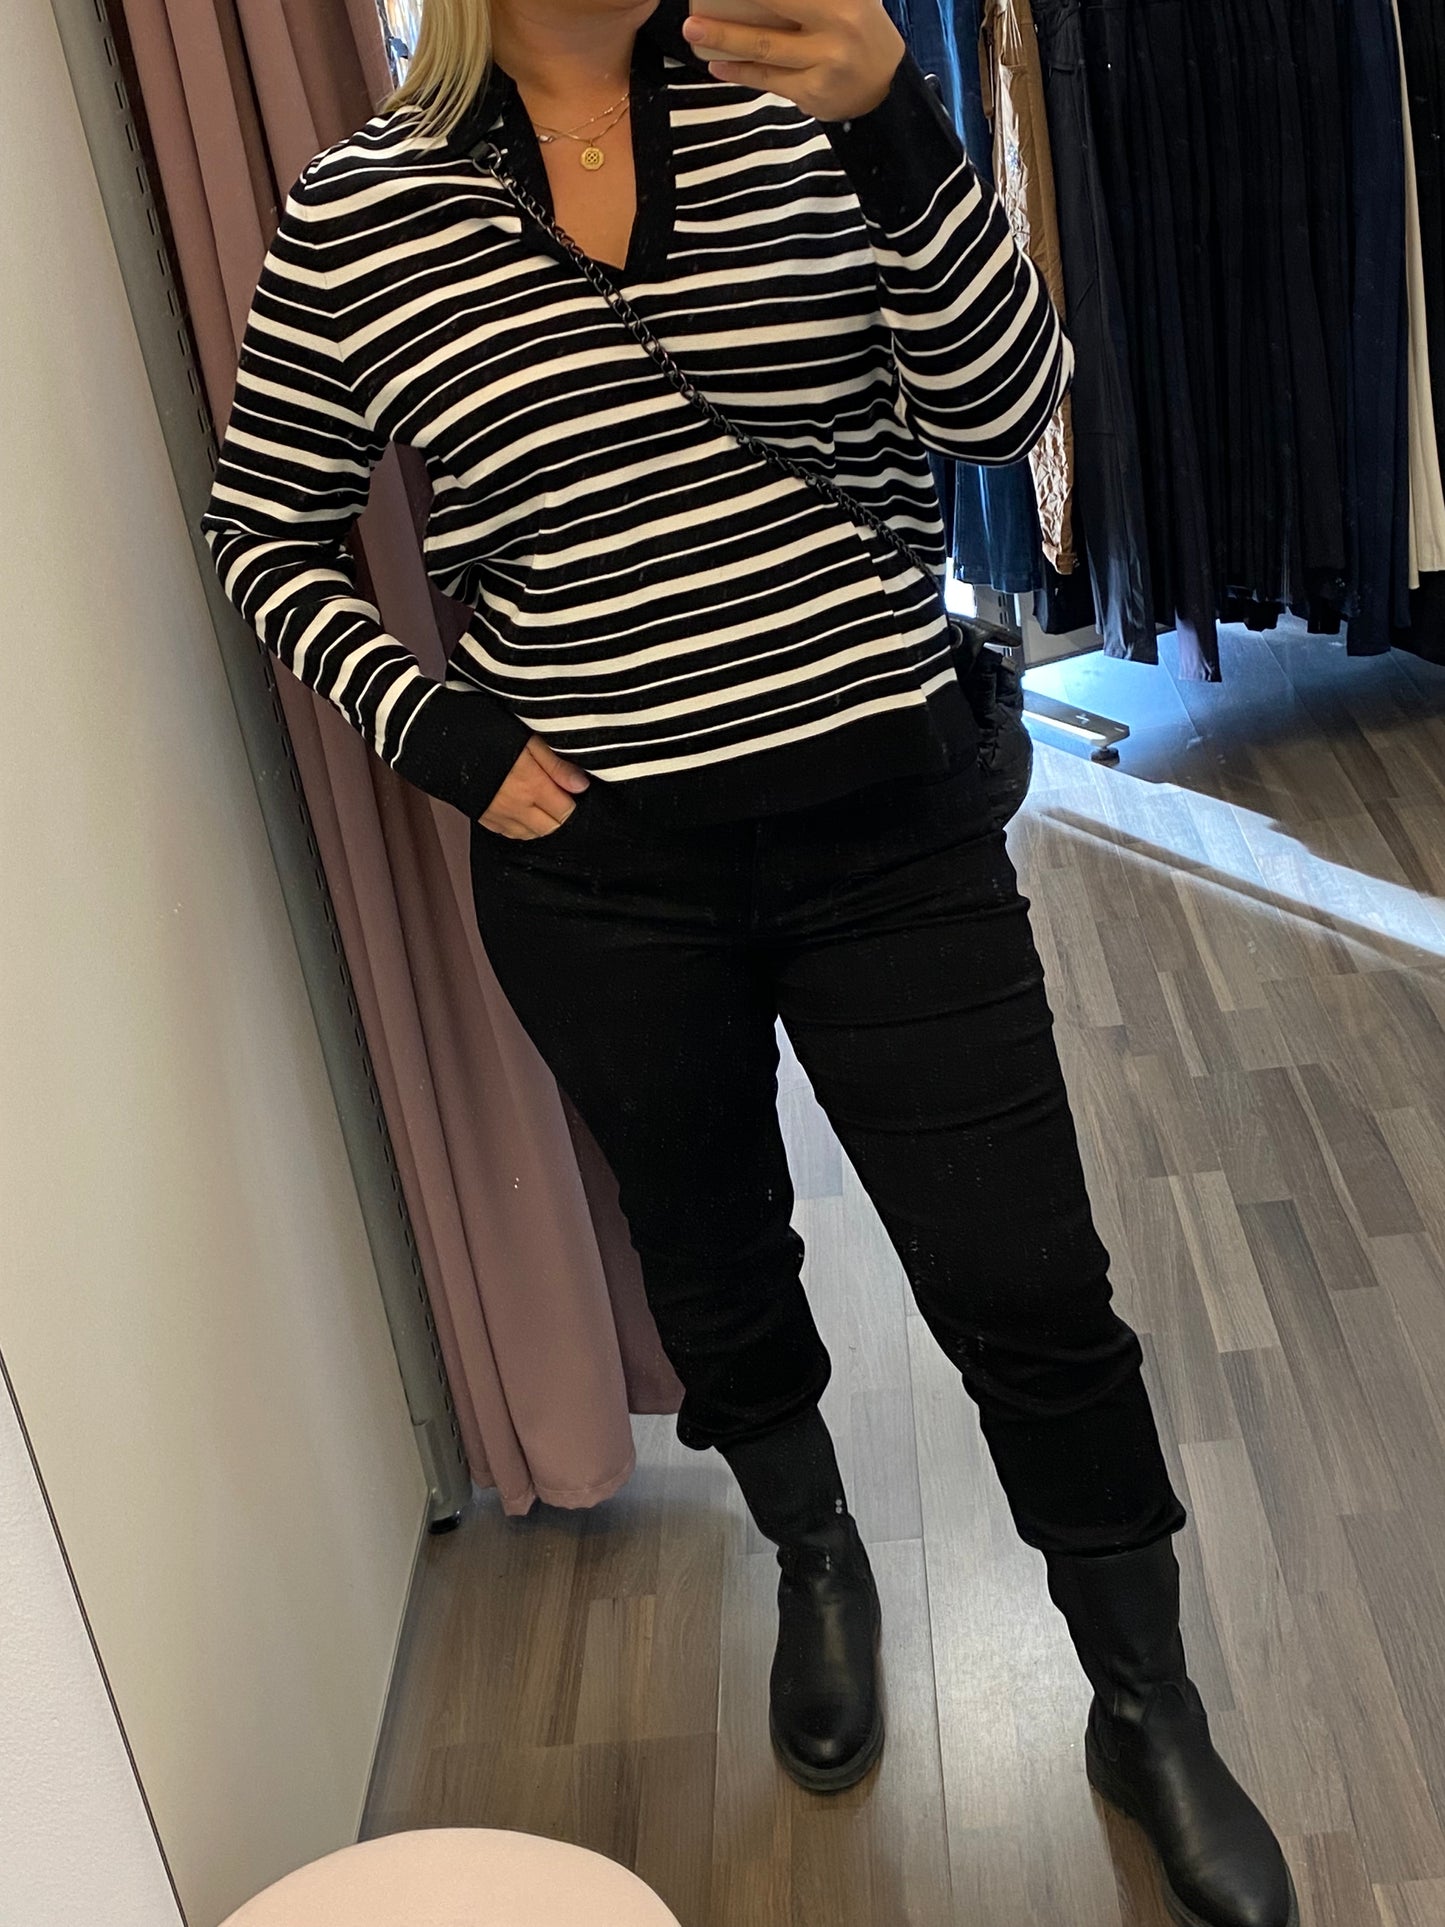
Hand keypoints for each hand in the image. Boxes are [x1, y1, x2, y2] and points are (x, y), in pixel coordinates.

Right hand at [479, 733, 589, 837]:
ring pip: (532, 834)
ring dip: (543, 822)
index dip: (574, 799)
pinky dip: (522, 827)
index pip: (566, 810)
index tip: (572, 786)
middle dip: (561, 814)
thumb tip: (581, 786)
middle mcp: (516, 807)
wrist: (438, 739)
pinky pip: (510, 833)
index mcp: (531, 786)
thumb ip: (556, 765)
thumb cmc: (482, 731)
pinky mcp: (483, 818)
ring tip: (542, 801)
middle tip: (559, 793)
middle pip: (552, 827)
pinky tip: (523, 810)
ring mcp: (498, 815)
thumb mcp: (527, 739)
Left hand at [682, 0, 904, 121]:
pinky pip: (769, 80)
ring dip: (724, 38)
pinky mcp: (813, 93)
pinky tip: (718, 64)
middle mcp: (837, 27)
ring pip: (765, 48)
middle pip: (774, 8)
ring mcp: (825, 62)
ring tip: (694, 30)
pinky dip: (740, 72)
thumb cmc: (856, 30)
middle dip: (734, 6)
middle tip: (696, 3)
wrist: (886, 86)